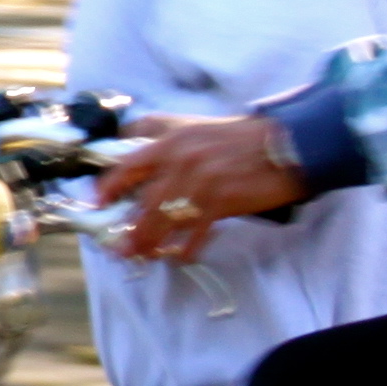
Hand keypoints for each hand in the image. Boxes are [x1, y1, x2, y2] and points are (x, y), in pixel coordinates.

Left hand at [91, 114, 305, 263]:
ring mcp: (200, 180)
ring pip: (165, 219)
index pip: (129, 162)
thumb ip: (170, 143)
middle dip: (130, 227)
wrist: (288, 146)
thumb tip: (144, 168)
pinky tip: (181, 257)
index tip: (98, 201)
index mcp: (173, 138)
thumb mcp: (199, 129)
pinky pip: (195, 232)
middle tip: (119, 247)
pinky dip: (186, 248)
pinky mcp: (221, 200)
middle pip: (144, 200)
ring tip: (140, 256)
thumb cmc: (243, 139)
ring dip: (150, 242)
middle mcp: (181, 158)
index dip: (110, 184)